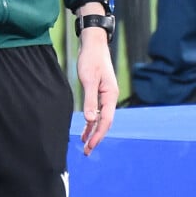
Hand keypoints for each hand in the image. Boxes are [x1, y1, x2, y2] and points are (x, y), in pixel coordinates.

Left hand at [76, 26, 118, 155]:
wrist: (93, 44)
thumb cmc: (91, 59)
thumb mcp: (88, 79)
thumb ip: (90, 100)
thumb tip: (90, 120)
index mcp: (110, 95)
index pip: (105, 120)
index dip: (98, 135)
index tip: (89, 146)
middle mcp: (110, 97)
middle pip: (104, 122)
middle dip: (96, 137)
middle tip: (86, 152)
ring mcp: (105, 95)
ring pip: (100, 118)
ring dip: (93, 131)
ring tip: (85, 144)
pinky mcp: (99, 92)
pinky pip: (96, 110)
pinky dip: (91, 120)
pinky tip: (85, 128)